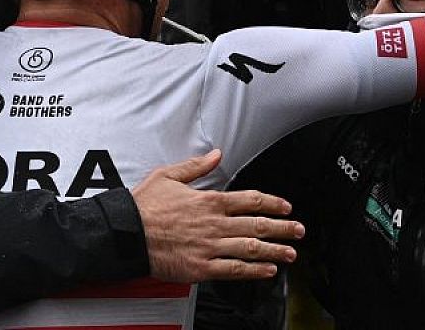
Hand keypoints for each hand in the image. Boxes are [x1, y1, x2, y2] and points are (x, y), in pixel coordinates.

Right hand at [131, 149, 303, 282]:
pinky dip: (254, 271)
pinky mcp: (201, 267)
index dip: (273, 203)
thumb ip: (196, 166)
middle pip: (258, 224)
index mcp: (209, 201)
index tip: (286, 207)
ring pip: (251, 247)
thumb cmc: (143, 207)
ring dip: (275, 250)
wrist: (125, 234)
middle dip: (283, 228)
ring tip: (291, 253)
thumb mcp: (168, 175)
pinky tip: (267, 271)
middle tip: (299, 230)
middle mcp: (214, 223)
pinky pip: (234, 269)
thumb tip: (215, 155)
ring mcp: (210, 246)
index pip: (251, 200)